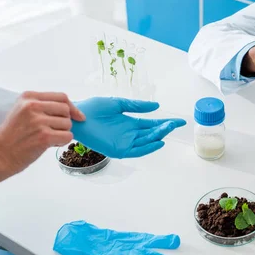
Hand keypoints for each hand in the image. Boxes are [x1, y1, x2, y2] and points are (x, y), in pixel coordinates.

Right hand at [0, 91, 84, 182]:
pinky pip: (68, 136)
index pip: (61, 97)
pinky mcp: (44, 136)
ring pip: (68, 124)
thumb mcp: (22, 111)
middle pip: (66, 110)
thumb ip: (44, 107)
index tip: (78, 116)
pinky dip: (62, 142)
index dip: (72, 107)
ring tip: (47, 138)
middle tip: (53, 130)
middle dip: (65, 121)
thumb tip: (74, 112)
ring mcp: (38, 121)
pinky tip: (49, 144)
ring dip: (62, 133)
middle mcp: (32, 106)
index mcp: (28, 97)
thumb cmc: (12, 135)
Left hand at [70, 97, 185, 158]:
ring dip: (158, 136)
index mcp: (130, 123)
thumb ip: (137, 106)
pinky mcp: (117, 149)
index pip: (152, 125)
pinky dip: (148, 148)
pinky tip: (157, 142)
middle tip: (176, 124)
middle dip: (164, 129)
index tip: (178, 121)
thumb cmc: (93, 109)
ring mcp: (124, 142)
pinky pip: (136, 151)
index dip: (165, 123)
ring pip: (146, 141)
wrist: (76, 116)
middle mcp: (129, 134)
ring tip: (168, 129)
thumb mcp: (119, 104)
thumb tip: (156, 106)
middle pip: (151, 133)